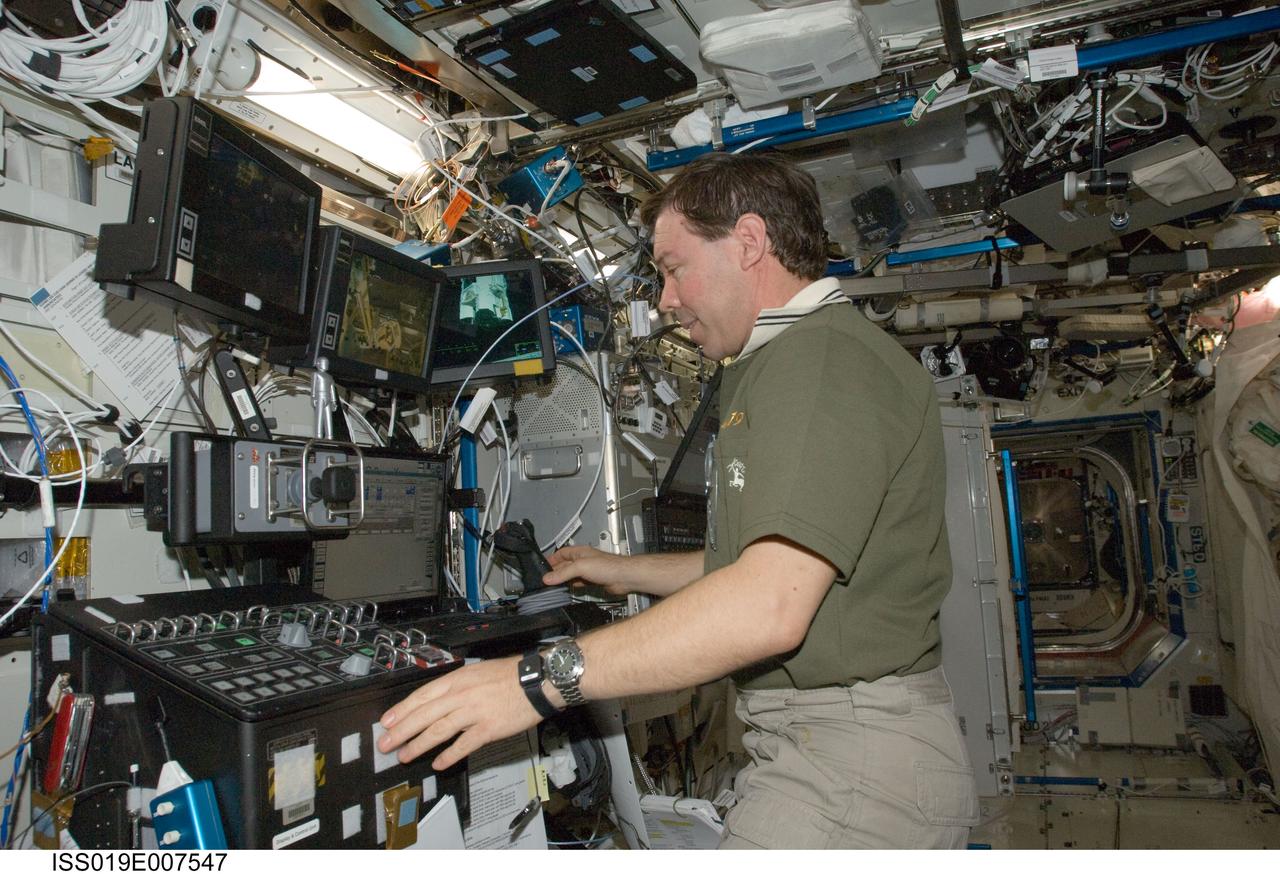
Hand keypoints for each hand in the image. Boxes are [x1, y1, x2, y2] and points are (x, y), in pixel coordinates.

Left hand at [377, 656, 540, 770]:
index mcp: (458, 679)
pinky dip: (449, 755)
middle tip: (386, 744)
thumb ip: (457, 686)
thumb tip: (438, 700)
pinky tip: (438, 763)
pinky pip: (463, 745)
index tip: (387, 721)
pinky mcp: (488, 728)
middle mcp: (461, 695)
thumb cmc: (510, 675)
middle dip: (402, 731)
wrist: (537, 681)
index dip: (402, 710)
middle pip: (424, 714)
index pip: (422, 696)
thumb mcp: (477, 671)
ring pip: (438, 730)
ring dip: (418, 744)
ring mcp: (474, 712)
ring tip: (405, 755)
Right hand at [543, 545, 628, 594]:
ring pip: (572, 575)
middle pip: (565, 565)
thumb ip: (563, 573)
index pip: (561, 553)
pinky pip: (580, 583)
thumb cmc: (608, 566)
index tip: (543, 566)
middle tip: (546, 579)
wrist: (624, 577)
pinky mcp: (594, 581)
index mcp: (580, 552)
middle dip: (556, 571)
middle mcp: (584, 560)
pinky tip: (569, 589)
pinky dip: (573, 586)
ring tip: (554, 585)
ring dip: (564, 580)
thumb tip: (548, 578)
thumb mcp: (580, 567)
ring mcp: (589, 571)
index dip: (551, 559)